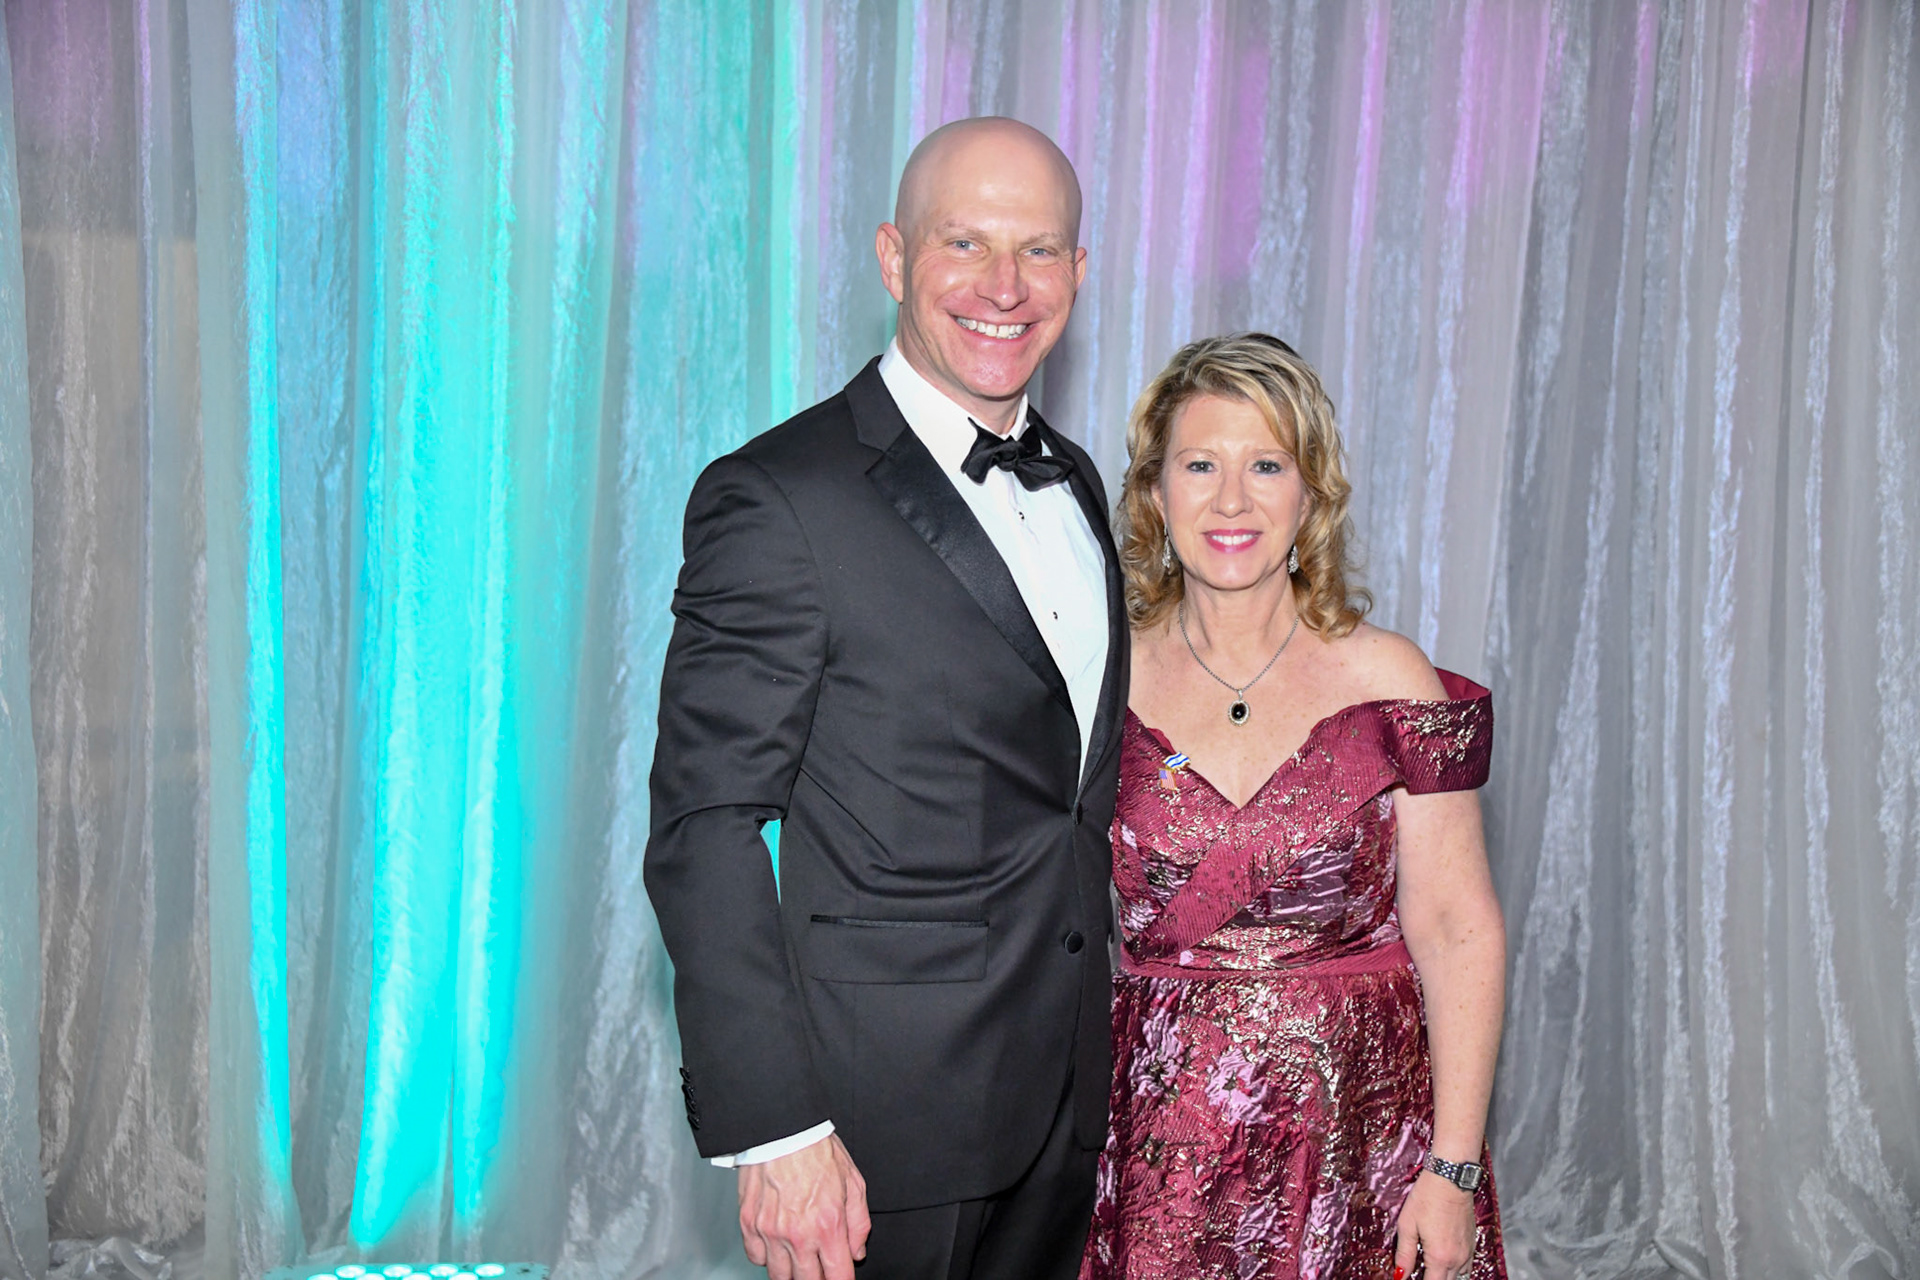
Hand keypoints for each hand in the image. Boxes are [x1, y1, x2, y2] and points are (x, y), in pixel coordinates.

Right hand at [736, 1133, 870, 1279]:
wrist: (782, 1129)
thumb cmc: (816, 1149)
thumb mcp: (854, 1182)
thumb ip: (859, 1223)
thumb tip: (856, 1251)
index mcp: (828, 1225)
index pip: (838, 1276)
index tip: (841, 1277)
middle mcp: (798, 1234)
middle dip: (818, 1279)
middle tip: (821, 1267)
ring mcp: (770, 1232)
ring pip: (780, 1276)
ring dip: (792, 1273)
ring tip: (799, 1260)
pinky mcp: (749, 1224)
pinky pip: (756, 1258)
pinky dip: (767, 1257)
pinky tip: (777, 1245)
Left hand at [1392, 1170, 1477, 1279]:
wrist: (1450, 1179)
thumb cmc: (1427, 1197)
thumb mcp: (1407, 1224)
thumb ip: (1404, 1253)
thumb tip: (1400, 1275)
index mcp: (1440, 1257)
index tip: (1409, 1279)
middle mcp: (1457, 1258)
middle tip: (1419, 1274)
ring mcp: (1467, 1252)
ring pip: (1459, 1278)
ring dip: (1445, 1277)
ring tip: (1430, 1270)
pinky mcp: (1472, 1243)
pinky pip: (1466, 1267)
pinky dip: (1456, 1270)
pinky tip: (1444, 1263)